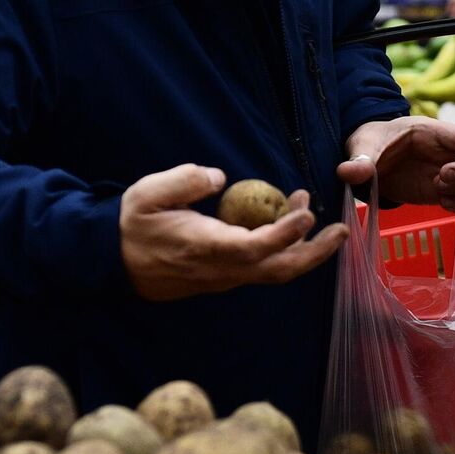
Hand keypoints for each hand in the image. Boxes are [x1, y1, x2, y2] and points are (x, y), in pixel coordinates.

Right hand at [120, 164, 347, 301]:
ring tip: (315, 213)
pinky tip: (286, 221)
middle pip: (279, 270)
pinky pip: (261, 267)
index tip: (307, 210)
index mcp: (205, 249)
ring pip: (273, 271)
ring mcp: (223, 277)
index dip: (286, 232)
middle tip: (343, 231)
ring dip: (302, 247)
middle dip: (315, 252)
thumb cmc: (130, 225)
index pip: (255, 247)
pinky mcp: (223, 276)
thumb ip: (184, 181)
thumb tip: (220, 177)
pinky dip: (282, 248)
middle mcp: (221, 269)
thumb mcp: (147, 194)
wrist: (111, 262)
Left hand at [338, 117, 454, 212]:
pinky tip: (442, 204)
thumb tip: (348, 172)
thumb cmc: (370, 142)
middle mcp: (446, 152)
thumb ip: (359, 159)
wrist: (368, 159)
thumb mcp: (362, 146)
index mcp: (431, 132)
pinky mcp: (442, 190)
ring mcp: (446, 172)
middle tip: (441, 180)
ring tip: (439, 193)